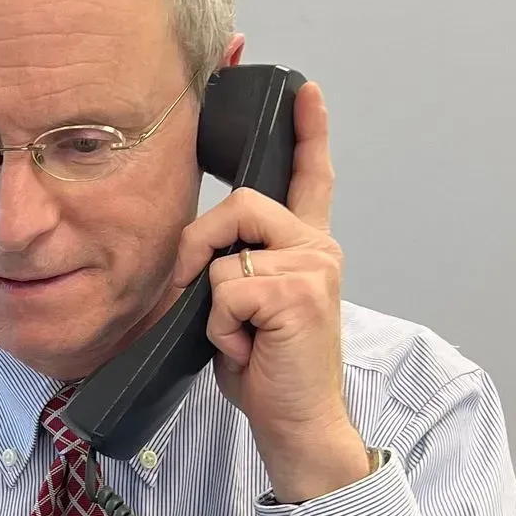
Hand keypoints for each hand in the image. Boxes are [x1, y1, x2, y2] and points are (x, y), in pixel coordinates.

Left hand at [174, 81, 369, 502]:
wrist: (296, 424)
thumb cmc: (268, 372)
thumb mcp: (242, 311)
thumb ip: (232, 269)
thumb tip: (197, 252)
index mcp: (307, 249)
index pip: (310, 179)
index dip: (307, 133)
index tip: (305, 91)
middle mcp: (318, 248)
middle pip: (237, 205)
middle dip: (200, 251)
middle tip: (206, 306)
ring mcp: (313, 267)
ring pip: (225, 252)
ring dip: (213, 302)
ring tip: (241, 336)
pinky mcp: (297, 292)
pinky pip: (225, 288)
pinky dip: (220, 326)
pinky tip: (247, 349)